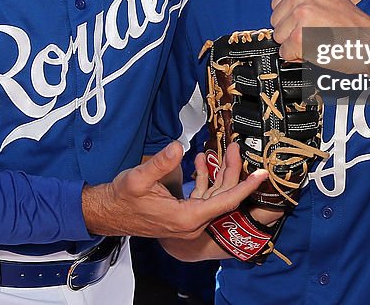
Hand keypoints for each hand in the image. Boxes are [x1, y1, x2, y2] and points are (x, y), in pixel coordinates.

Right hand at [82, 141, 266, 238]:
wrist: (108, 213)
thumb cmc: (122, 199)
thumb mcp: (138, 179)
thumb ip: (160, 163)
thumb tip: (178, 146)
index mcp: (186, 218)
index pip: (225, 201)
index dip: (245, 187)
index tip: (261, 175)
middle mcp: (191, 223)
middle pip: (223, 197)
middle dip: (233, 172)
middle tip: (237, 148)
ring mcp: (188, 221)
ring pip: (214, 197)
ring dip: (221, 174)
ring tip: (226, 150)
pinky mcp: (182, 215)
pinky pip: (203, 197)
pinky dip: (206, 179)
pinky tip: (200, 160)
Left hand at [270, 0, 369, 62]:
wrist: (369, 41)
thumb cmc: (350, 24)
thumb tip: (281, 13)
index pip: (277, 3)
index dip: (292, 17)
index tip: (311, 20)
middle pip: (275, 20)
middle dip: (291, 30)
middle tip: (315, 31)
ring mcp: (300, 13)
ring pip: (278, 37)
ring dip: (294, 43)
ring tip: (317, 38)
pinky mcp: (299, 36)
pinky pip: (285, 52)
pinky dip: (297, 56)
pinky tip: (316, 48)